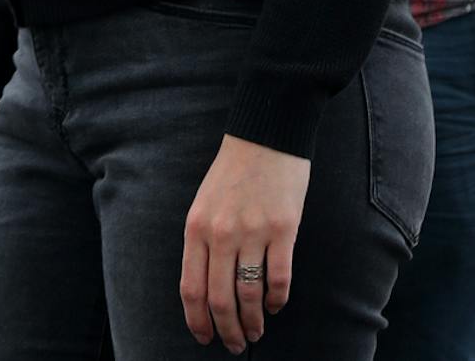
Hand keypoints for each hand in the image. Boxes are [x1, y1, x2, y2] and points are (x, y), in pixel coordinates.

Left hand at [180, 134, 309, 351]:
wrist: (265, 135)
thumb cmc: (233, 172)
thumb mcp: (204, 205)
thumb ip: (203, 244)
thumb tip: (207, 293)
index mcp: (197, 227)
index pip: (191, 289)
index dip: (198, 321)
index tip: (205, 338)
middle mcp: (222, 233)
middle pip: (220, 300)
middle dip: (227, 331)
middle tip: (235, 345)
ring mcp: (253, 231)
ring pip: (249, 295)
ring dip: (252, 322)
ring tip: (255, 332)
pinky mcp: (283, 229)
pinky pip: (278, 279)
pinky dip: (276, 300)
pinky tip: (274, 305)